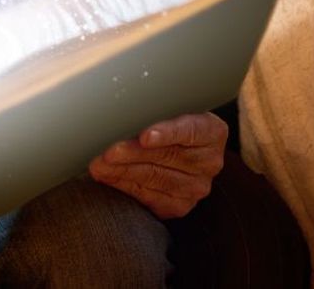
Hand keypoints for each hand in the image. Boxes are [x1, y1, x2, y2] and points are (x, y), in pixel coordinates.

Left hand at [89, 112, 227, 219]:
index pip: (191, 131)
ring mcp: (196, 187)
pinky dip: (125, 186)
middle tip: (108, 151)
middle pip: (168, 156)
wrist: (179, 150)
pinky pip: (149, 197)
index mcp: (213, 132)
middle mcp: (209, 161)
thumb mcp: (171, 109)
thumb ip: (156, 108)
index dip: (168, 133)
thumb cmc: (169, 121)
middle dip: (133, 153)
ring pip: (156, 178)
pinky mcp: (179, 205)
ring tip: (100, 165)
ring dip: (123, 171)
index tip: (144, 136)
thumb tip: (120, 107)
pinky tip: (109, 177)